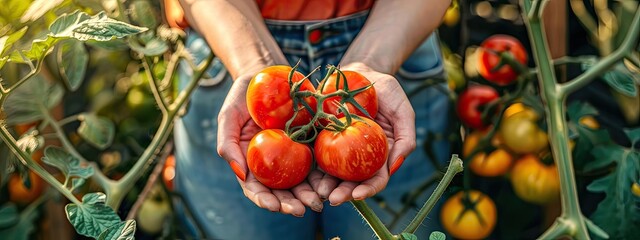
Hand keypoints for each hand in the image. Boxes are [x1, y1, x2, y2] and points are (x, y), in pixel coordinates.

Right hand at [216, 73, 323, 215]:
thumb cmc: (243, 97)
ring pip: (303, 182)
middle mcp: (274, 164)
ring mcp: (294, 155)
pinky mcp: (312, 144)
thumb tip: (241, 175)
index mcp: (252, 163)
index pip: (257, 189)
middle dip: (291, 204)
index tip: (274, 206)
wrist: (268, 74)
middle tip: (301, 210)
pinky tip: (332, 182)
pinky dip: (326, 176)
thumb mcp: (228, 116)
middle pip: (282, 191)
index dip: (265, 200)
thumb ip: (228, 145)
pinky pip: (321, 163)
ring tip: (319, 201)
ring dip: (310, 195)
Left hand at [311, 63, 415, 205]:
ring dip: (325, 186)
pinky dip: (312, 168)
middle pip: (352, 182)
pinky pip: (316, 156)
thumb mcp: (402, 109)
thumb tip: (396, 166)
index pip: (376, 179)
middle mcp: (359, 157)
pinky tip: (306, 175)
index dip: (368, 190)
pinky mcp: (322, 138)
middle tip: (332, 199)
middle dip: (343, 194)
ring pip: (332, 174)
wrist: (358, 72)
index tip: (358, 195)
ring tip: (317, 192)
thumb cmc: (385, 90)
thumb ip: (406, 137)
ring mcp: (340, 149)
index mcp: (380, 155)